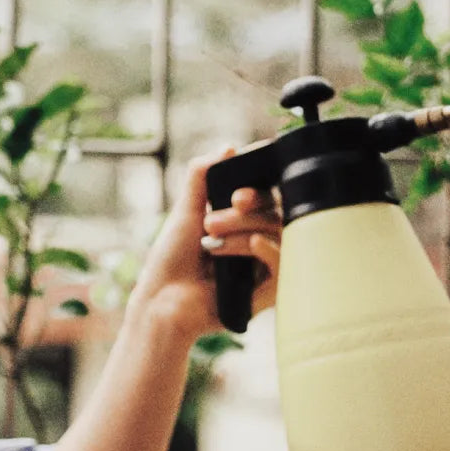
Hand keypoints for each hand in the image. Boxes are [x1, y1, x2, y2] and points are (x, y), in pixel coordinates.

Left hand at [128, 148, 281, 340]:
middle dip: (245, 210)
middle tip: (212, 220)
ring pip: (280, 231)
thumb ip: (203, 177)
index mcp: (241, 221)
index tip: (236, 192)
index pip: (266, 194)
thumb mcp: (186, 212)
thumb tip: (228, 148)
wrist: (163, 302)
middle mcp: (257, 239)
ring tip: (211, 240)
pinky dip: (269, 248)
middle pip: (275, 209)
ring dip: (245, 228)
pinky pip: (286, 262)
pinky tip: (252, 243)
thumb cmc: (171, 261)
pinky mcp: (270, 290)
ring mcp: (265, 264)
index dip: (257, 187)